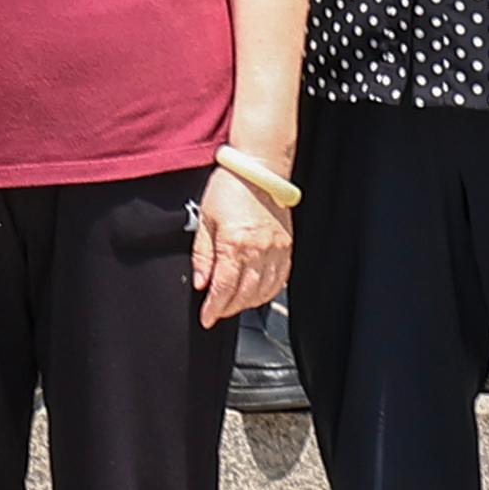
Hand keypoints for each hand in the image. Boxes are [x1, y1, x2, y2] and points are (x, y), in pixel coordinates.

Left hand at [192, 145, 290, 328]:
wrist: (258, 170)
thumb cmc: (229, 188)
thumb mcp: (205, 220)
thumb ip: (202, 255)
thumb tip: (201, 283)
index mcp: (235, 244)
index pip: (223, 289)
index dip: (214, 308)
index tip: (206, 319)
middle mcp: (259, 250)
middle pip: (244, 295)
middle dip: (228, 309)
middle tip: (216, 312)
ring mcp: (276, 250)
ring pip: (264, 291)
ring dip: (247, 303)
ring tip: (233, 304)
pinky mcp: (287, 247)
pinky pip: (280, 279)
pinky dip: (267, 291)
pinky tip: (256, 293)